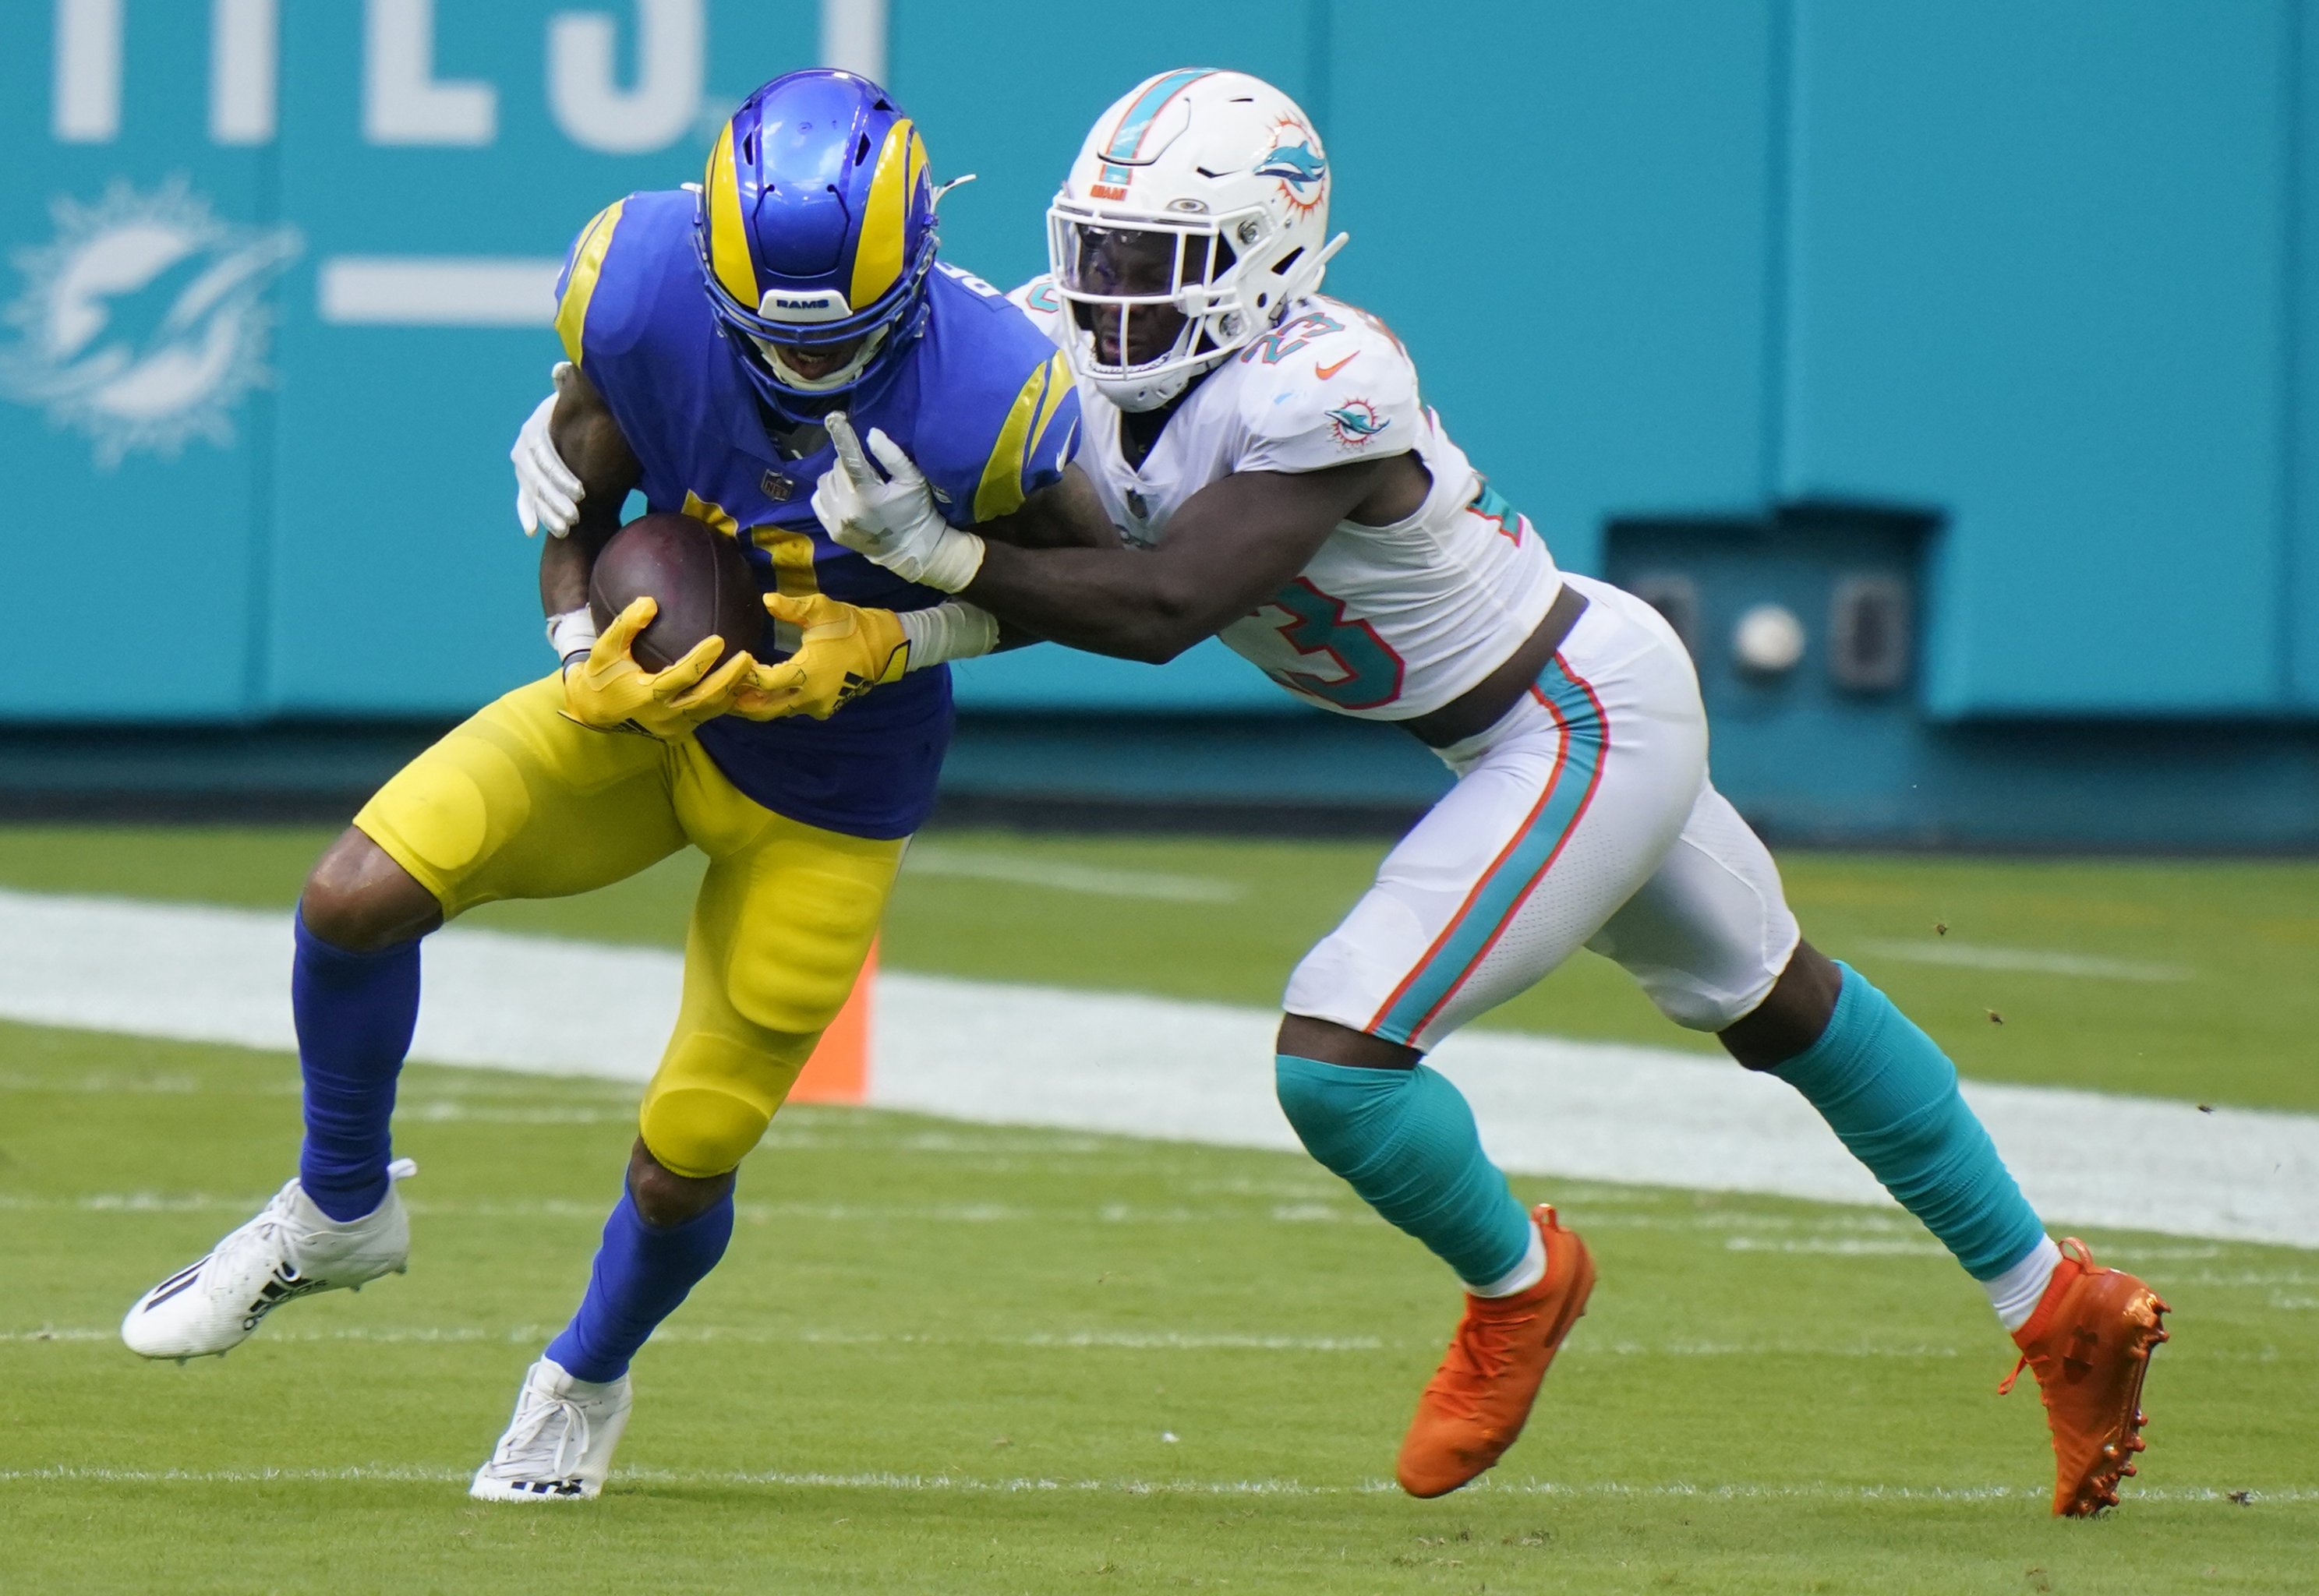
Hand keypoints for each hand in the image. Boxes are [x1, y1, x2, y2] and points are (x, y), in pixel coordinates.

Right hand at [513, 363, 583, 537]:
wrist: (574, 420)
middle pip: (538, 478)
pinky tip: (532, 532)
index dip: (562, 475)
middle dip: (556, 500)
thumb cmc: (583, 410)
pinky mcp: (527, 482)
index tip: (582, 492)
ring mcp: (523, 467)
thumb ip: (572, 385)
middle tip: (576, 517)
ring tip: (565, 530)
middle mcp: (524, 448)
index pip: (546, 455)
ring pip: (532, 493)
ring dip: (547, 513)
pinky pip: (524, 500)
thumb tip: (563, 368)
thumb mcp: (577, 398)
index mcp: (535, 428)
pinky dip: (528, 514)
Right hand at [561, 597, 755, 738]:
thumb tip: (649, 601)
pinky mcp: (679, 732)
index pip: (680, 677)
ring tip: (749, 668)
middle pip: (704, 698)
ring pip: (710, 710)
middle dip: (728, 678)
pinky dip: (723, 700)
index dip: (701, 660)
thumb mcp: (606, 648)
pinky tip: (738, 681)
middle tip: (747, 656)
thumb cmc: (603, 673)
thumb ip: (626, 625)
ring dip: (731, 690)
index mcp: (645, 695)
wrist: (596, 709)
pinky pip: (707, 715)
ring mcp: (673, 727)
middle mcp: (662, 715)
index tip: (719, 640)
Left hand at [729, 593, 909, 720]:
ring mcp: (818, 706)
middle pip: (765, 709)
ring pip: (778, 712)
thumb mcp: (822, 610)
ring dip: (757, 704)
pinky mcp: (825, 709)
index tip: (737, 659)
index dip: (745, 674)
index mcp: (808, 673)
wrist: (883, 647)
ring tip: (735, 694)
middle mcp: (810, 697)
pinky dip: (777, 704)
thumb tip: (766, 600)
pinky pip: (794, 710)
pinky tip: (763, 694)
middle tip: (720, 692)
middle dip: (742, 702)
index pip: (764, 682)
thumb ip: (792, 608)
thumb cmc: (851, 626)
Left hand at [810, 412, 985, 590]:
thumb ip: (892, 456)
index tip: (834, 417)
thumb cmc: (915, 510)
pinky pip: (817, 498)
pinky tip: (845, 496)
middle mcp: (847, 508)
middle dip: (850, 464)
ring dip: (838, 477)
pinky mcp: (831, 530)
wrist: (911, 548)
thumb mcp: (912, 480)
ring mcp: (836, 521)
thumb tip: (871, 434)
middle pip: (837, 467)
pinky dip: (828, 492)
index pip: (849, 457)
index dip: (841, 434)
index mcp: (868, 494)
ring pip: (824, 480)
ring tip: (856, 485)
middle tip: (868, 473)